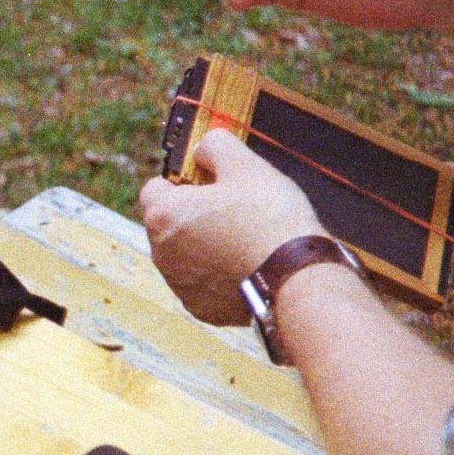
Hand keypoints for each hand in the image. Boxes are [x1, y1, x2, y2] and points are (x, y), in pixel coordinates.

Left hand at [138, 129, 326, 325]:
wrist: (297, 278)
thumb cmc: (269, 218)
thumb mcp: (246, 165)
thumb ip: (216, 145)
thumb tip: (203, 146)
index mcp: (163, 216)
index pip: (156, 188)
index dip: (183, 181)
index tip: (211, 183)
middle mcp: (161, 254)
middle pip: (170, 223)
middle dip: (194, 215)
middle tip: (236, 210)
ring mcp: (179, 285)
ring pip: (186, 255)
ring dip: (206, 245)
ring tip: (247, 240)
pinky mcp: (201, 309)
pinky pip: (204, 284)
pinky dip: (220, 275)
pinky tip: (249, 266)